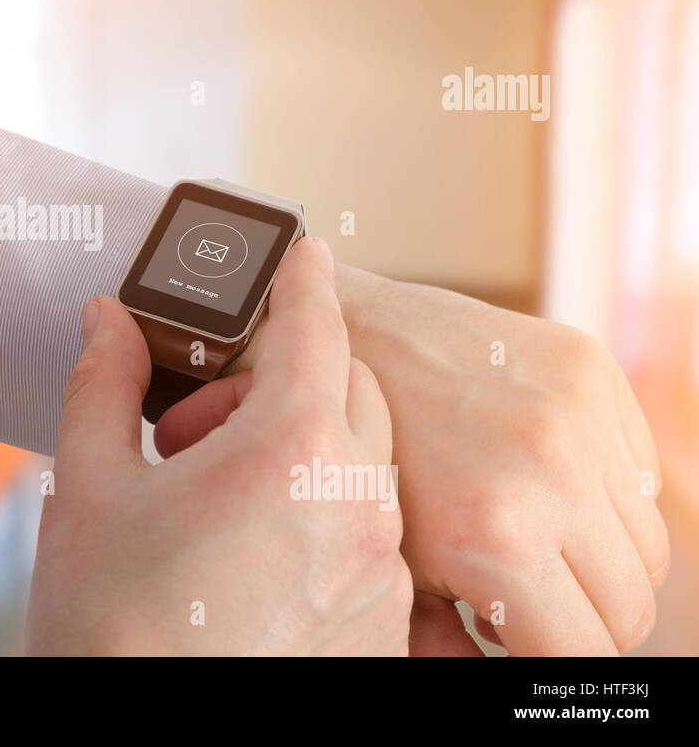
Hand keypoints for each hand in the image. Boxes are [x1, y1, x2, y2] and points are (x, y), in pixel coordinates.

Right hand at [26, 239, 411, 655]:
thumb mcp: (87, 486)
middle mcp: (357, 505)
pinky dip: (327, 516)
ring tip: (219, 495)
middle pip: (349, 390)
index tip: (301, 250)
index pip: (316, 327)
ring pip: (364, 465)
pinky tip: (254, 553)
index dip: (304, 278)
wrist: (136, 733)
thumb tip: (107, 318)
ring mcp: (381, 573)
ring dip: (306, 451)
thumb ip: (103, 383)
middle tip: (206, 414)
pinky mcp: (386, 627)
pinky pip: (373, 535)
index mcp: (289, 451)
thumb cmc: (105, 624)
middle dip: (288, 378)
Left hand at [171, 265, 667, 654]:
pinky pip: (641, 473)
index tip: (522, 637)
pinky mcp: (591, 370)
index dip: (551, 655)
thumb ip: (462, 623)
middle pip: (629, 606)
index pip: (586, 651)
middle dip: (583, 615)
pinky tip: (545, 482)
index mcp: (495, 533)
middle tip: (531, 596)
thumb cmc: (348, 454)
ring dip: (601, 556)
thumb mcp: (393, 557)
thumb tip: (509, 659)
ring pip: (648, 545)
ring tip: (535, 536)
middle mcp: (552, 474)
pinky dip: (606, 494)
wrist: (342, 331)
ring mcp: (578, 415)